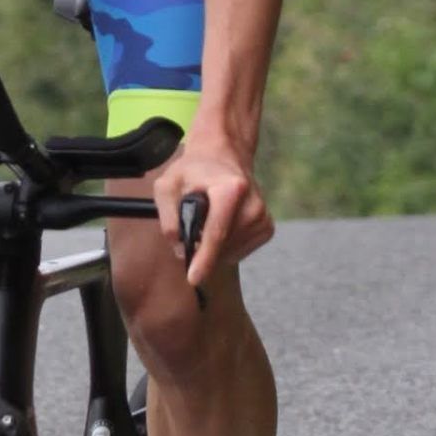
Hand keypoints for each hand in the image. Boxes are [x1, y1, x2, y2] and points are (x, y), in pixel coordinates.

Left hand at [152, 124, 273, 291]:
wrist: (224, 156)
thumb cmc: (194, 170)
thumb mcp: (168, 185)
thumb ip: (168, 216)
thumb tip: (180, 247)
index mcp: (231, 190)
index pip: (217, 232)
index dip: (204, 258)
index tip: (194, 279)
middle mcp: (253, 204)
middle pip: (222, 246)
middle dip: (202, 248)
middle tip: (193, 223)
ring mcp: (263, 217)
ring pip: (230, 252)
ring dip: (214, 247)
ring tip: (210, 219)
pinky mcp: (267, 227)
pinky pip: (240, 251)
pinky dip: (226, 246)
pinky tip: (223, 226)